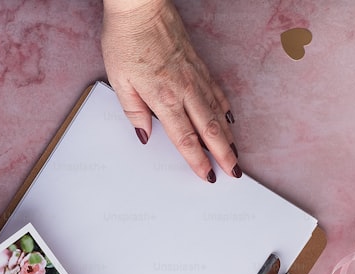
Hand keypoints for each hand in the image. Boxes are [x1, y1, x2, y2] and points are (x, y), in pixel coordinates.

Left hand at [101, 0, 238, 181]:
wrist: (141, 6)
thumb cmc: (125, 41)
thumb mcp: (119, 81)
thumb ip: (133, 112)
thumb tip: (144, 135)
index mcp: (163, 98)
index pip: (185, 138)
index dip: (197, 160)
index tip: (208, 175)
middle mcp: (185, 89)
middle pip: (210, 129)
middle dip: (223, 154)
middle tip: (234, 172)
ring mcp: (195, 75)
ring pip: (218, 112)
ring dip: (228, 135)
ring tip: (235, 153)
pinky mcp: (199, 64)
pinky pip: (217, 91)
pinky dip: (225, 108)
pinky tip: (229, 118)